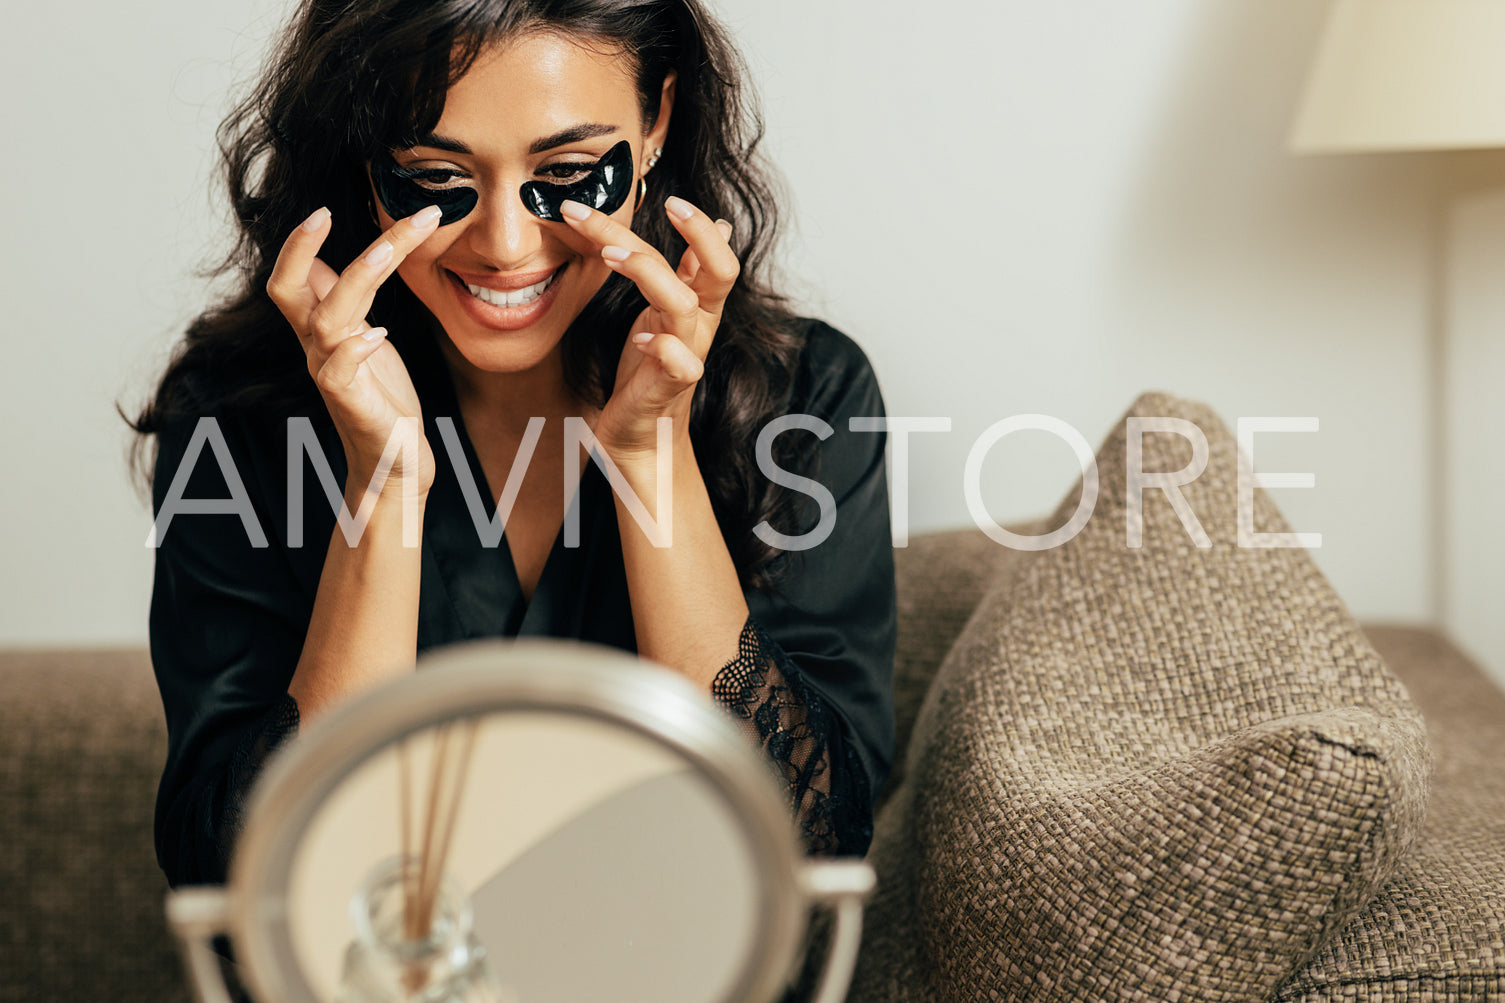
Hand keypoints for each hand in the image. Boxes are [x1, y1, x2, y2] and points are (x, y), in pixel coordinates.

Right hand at [266, 206, 442, 497]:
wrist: (394, 464)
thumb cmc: (383, 400)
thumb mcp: (365, 341)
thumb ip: (343, 305)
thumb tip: (327, 262)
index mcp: (319, 331)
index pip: (290, 280)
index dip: (298, 245)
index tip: (322, 209)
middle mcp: (317, 349)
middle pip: (293, 289)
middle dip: (307, 246)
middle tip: (337, 210)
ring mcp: (332, 376)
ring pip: (327, 319)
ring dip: (359, 278)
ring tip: (389, 248)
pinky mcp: (353, 405)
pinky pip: (339, 372)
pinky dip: (356, 349)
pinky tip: (379, 333)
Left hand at [560, 195, 738, 463]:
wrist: (640, 435)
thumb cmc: (647, 371)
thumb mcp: (663, 310)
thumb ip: (681, 270)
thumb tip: (720, 225)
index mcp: (697, 304)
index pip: (716, 256)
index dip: (701, 226)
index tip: (670, 198)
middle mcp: (699, 326)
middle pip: (716, 271)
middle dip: (695, 233)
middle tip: (665, 204)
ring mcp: (686, 356)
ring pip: (685, 306)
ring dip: (649, 274)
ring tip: (609, 256)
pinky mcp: (668, 388)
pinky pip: (681, 364)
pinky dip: (662, 347)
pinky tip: (638, 340)